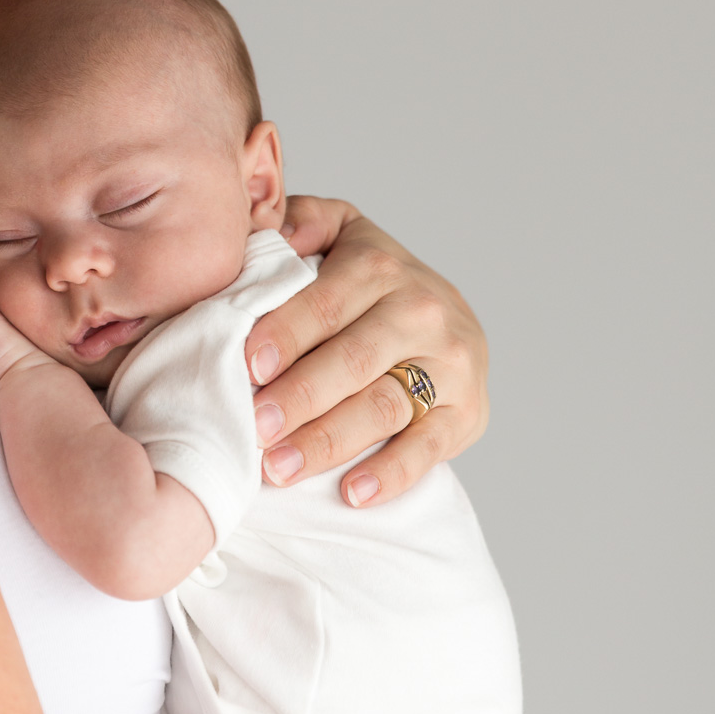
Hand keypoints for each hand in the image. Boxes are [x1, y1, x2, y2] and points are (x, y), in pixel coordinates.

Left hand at [246, 200, 488, 508]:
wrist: (442, 314)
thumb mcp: (339, 233)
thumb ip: (302, 219)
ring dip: (329, 441)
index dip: (286, 334)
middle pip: (354, 360)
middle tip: (254, 427)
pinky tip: (351, 493)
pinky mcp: (468, 412)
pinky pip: (429, 449)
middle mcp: (422, 311)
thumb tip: (272, 229)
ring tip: (278, 468)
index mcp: (380, 267)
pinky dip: (391, 473)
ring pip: (385, 406)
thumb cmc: (366, 281)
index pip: (326, 304)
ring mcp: (451, 364)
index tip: (246, 367)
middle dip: (300, 397)